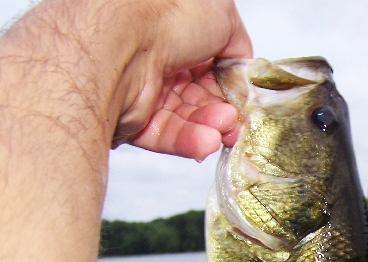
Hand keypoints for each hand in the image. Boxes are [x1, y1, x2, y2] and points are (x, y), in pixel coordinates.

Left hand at [110, 0, 252, 160]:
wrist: (121, 44)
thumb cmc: (165, 15)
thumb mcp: (221, 14)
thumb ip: (237, 44)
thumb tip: (242, 69)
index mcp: (178, 32)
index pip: (213, 65)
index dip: (231, 84)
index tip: (246, 98)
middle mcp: (161, 59)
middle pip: (202, 96)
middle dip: (225, 110)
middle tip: (238, 120)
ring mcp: (147, 89)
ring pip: (188, 118)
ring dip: (211, 126)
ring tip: (224, 129)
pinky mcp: (135, 119)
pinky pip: (168, 134)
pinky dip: (190, 141)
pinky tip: (207, 141)